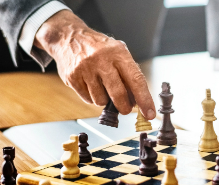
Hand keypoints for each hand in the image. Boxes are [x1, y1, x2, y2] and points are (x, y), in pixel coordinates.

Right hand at [34, 10, 155, 118]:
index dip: (144, 99)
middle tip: (125, 109)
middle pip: (118, 94)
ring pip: (101, 100)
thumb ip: (129, 73)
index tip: (149, 113)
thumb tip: (138, 100)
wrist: (69, 37)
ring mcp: (85, 69)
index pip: (136, 80)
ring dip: (105, 101)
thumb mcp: (119, 53)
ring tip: (103, 87)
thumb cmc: (100, 48)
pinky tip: (91, 85)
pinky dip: (92, 97)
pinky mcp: (72, 78)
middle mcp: (102, 60)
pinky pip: (87, 99)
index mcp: (118, 53)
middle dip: (124, 107)